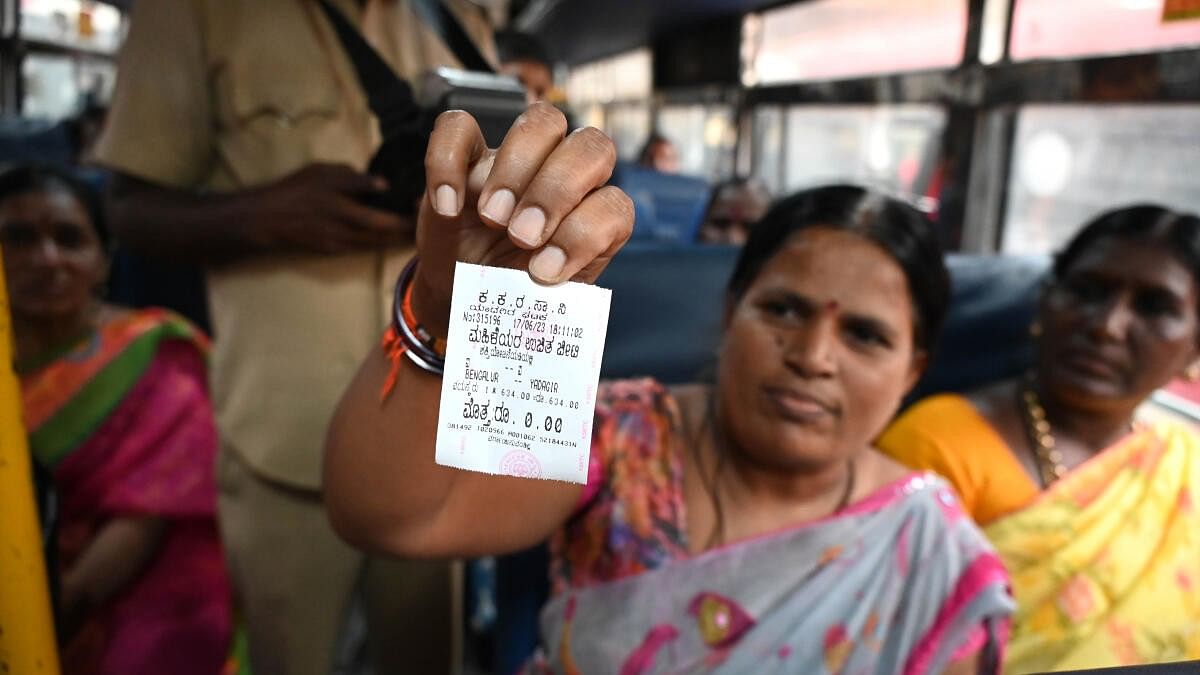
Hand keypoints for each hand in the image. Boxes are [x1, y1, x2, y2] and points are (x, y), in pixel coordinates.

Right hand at [249, 163, 414, 253]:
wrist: (265, 219)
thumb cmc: (295, 190)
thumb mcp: (323, 173)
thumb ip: (354, 178)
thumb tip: (384, 184)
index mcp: (342, 207)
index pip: (383, 215)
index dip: (405, 213)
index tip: (421, 203)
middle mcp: (344, 230)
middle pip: (385, 233)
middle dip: (407, 228)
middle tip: (428, 219)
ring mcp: (340, 243)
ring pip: (378, 243)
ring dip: (397, 237)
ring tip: (417, 227)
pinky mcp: (335, 251)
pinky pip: (365, 246)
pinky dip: (381, 241)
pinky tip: (393, 234)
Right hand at [412, 103, 633, 335]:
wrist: (465, 295)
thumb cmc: (512, 293)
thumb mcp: (543, 303)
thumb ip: (559, 293)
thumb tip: (544, 276)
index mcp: (593, 215)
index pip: (615, 204)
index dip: (584, 234)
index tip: (544, 272)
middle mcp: (566, 178)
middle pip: (591, 146)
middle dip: (557, 191)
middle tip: (521, 236)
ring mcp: (518, 159)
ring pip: (542, 122)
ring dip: (516, 170)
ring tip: (492, 219)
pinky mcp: (468, 154)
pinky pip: (458, 126)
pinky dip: (449, 164)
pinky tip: (448, 208)